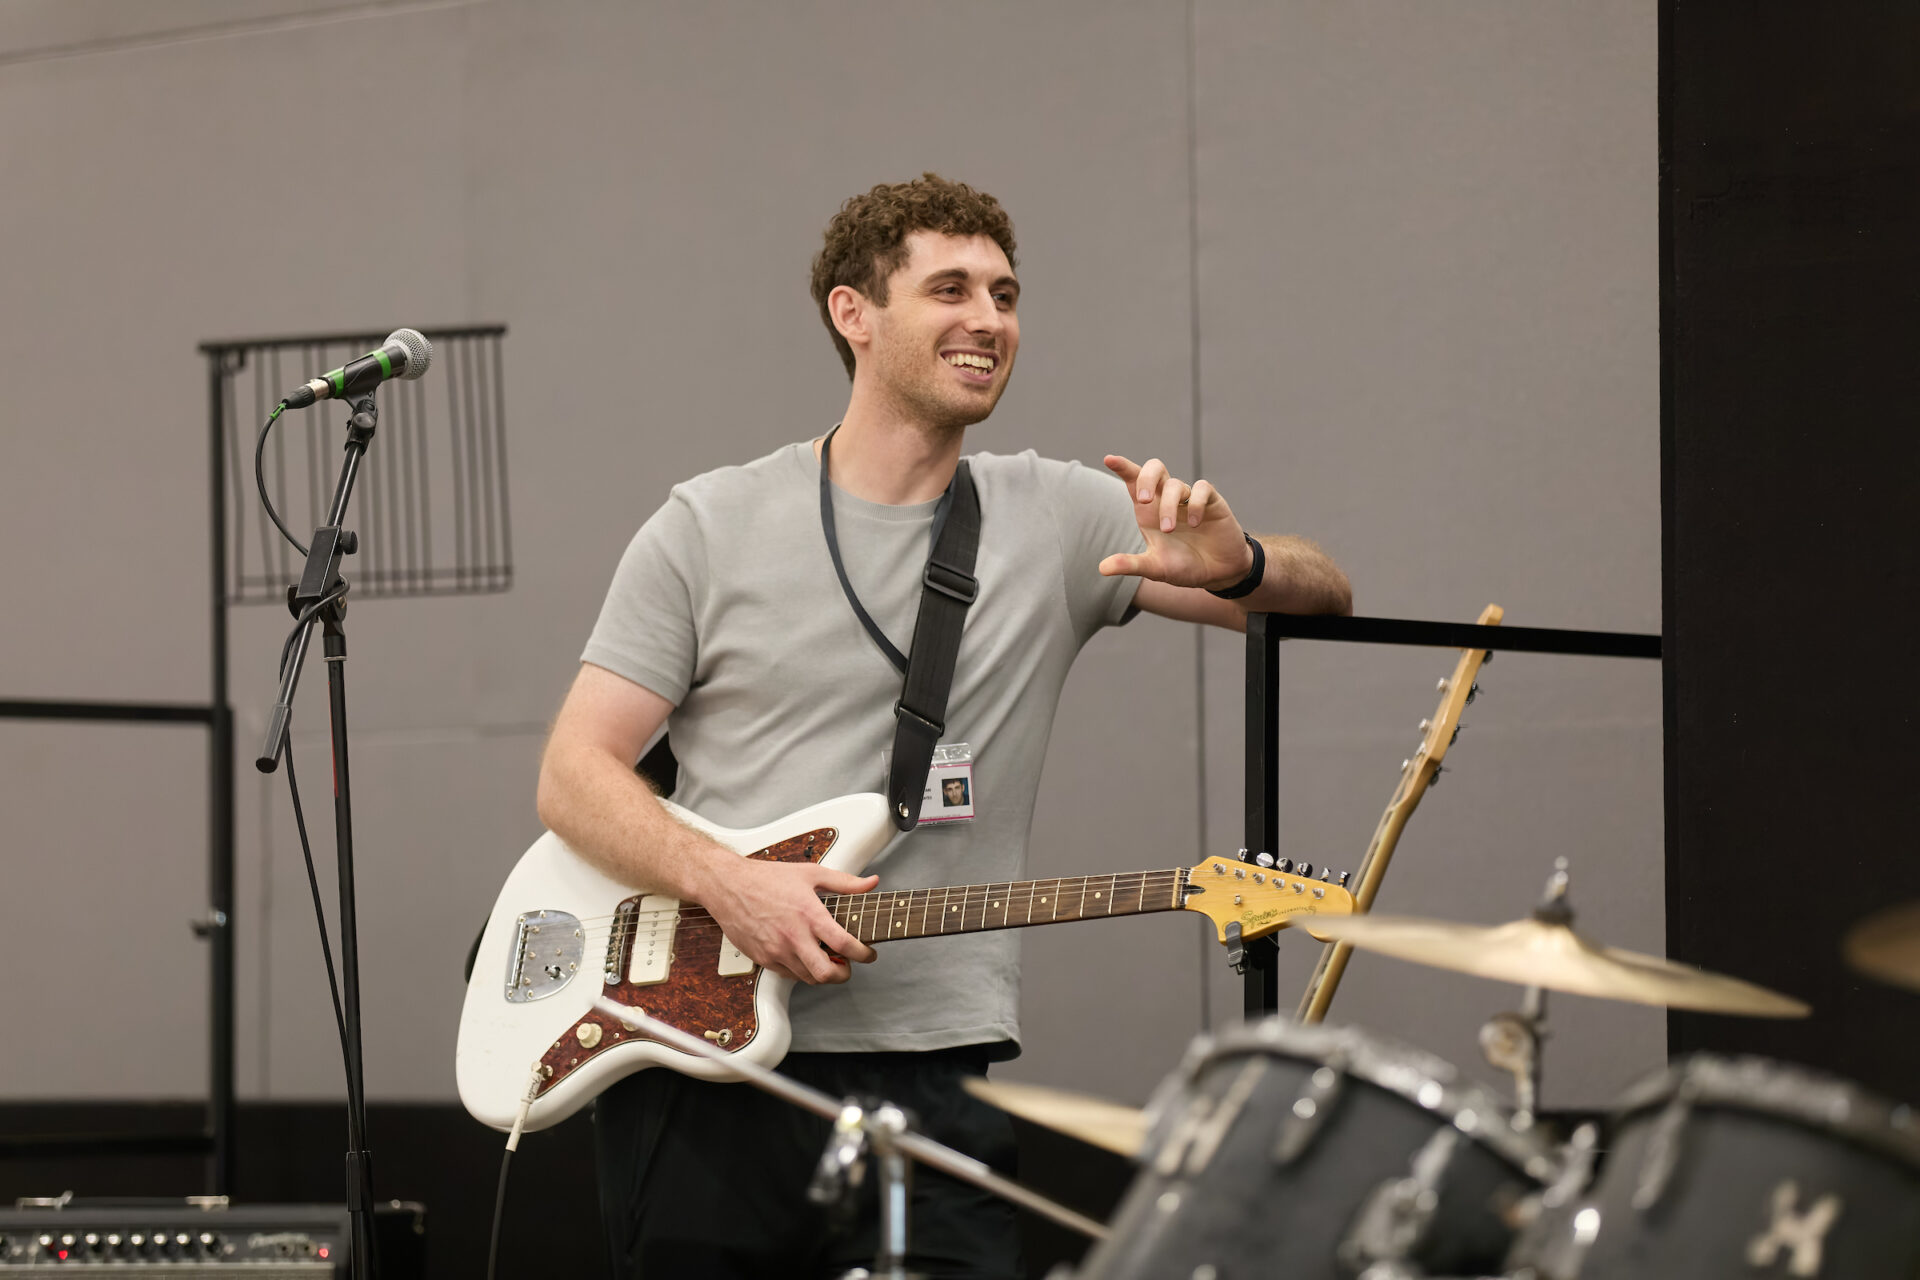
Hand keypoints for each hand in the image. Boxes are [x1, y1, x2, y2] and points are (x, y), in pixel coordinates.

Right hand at [700, 856, 878, 984]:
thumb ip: (845, 882)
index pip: (844, 944)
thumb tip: (871, 883)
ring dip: (822, 973)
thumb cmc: (766, 878)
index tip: (869, 954)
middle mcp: (793, 936)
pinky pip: (789, 975)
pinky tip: (804, 956)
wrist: (728, 885)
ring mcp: (776, 951)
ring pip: (808, 978)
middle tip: (847, 965)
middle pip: (826, 974)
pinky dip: (802, 971)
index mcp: (809, 914)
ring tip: (827, 960)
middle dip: (843, 975)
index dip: (863, 954)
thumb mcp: (810, 873)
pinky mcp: (763, 958)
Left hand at [1098, 455, 1254, 589]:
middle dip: (1145, 478)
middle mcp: (1167, 500)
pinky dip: (1196, 504)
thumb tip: (1102, 569)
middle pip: (1154, 468)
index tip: (1109, 459)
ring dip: (1168, 506)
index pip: (1134, 481)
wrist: (1218, 574)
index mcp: (1149, 511)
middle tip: (1144, 501)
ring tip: (1169, 530)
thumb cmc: (1184, 566)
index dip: (1123, 467)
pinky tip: (1195, 523)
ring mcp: (1189, 499)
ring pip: (1175, 484)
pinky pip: (1202, 489)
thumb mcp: (1155, 568)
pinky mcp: (1212, 502)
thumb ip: (1131, 565)